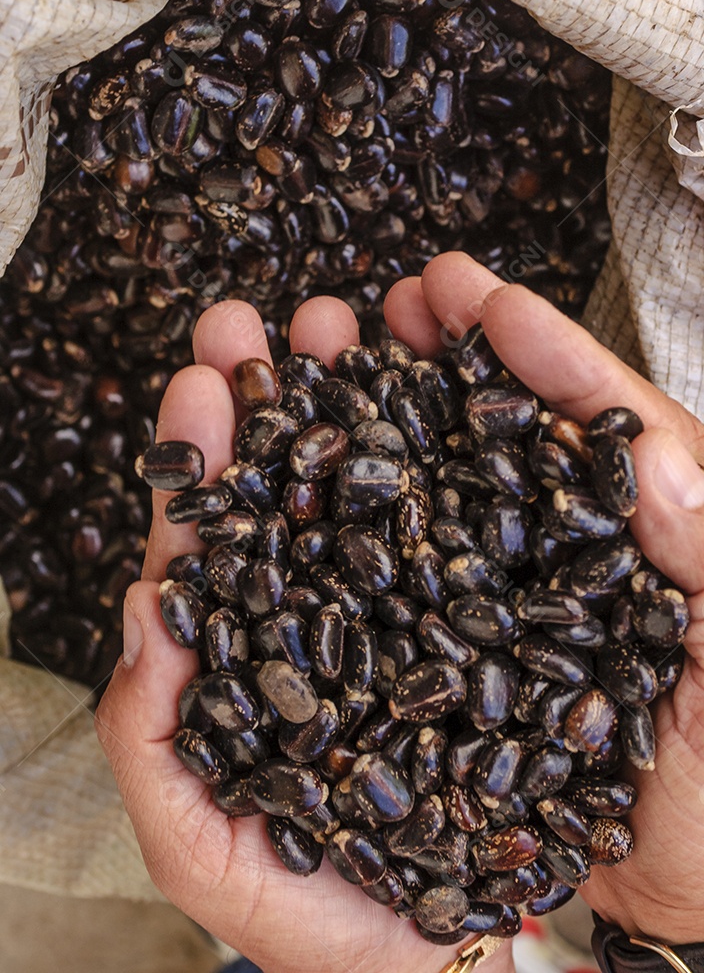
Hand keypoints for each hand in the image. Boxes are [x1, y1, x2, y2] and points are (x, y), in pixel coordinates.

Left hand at [95, 281, 512, 972]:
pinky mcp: (480, 624)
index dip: (202, 464)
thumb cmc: (319, 919)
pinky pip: (461, 532)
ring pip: (371, 492)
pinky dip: (446, 460)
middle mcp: (324, 620)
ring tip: (345, 324)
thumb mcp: (205, 851)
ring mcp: (404, 615)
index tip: (200, 383)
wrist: (447, 969)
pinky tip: (442, 396)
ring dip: (352, 401)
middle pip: (288, 493)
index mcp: (248, 656)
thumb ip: (153, 740)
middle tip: (259, 321)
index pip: (214, 546)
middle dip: (268, 399)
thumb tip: (142, 607)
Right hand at [383, 253, 703, 944]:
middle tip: (405, 296)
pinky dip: (374, 515)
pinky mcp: (469, 649)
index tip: (485, 296)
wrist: (684, 894)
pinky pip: (417, 571)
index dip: (545, 354)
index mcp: (654, 534)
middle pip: (515, 433)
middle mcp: (578, 549)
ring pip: (456, 485)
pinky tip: (332, 480)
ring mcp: (519, 595)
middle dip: (456, 357)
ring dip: (404, 415)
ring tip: (352, 355)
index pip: (604, 423)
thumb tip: (660, 457)